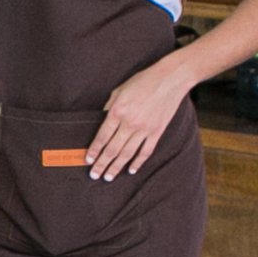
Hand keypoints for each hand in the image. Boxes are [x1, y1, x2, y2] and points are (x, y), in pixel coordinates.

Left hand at [86, 64, 188, 180]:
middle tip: (94, 175)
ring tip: (108, 177)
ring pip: (128, 153)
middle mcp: (130, 123)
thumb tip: (100, 122)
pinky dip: (138, 162)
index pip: (102, 136)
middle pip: (113, 149)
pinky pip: (146, 151)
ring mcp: (145, 129)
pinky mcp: (157, 132)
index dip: (94, 150)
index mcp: (117, 112)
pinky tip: (130, 170)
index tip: (88, 160)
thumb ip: (109, 107)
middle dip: (102, 163)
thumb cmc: (142, 81)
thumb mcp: (118, 90)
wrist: (169, 79)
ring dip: (117, 167)